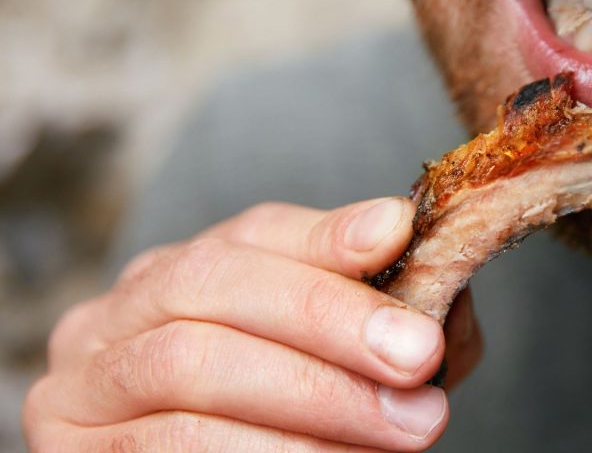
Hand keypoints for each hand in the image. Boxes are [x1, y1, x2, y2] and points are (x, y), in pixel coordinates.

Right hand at [23, 198, 481, 451]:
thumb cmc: (273, 424)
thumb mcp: (326, 356)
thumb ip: (370, 318)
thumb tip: (432, 286)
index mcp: (184, 272)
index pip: (252, 235)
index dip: (326, 235)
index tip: (396, 234)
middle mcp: (122, 312)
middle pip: (214, 287)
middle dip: (327, 320)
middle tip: (418, 359)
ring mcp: (85, 382)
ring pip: (189, 365)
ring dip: (311, 397)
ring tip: (403, 428)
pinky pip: (171, 447)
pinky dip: (264, 452)